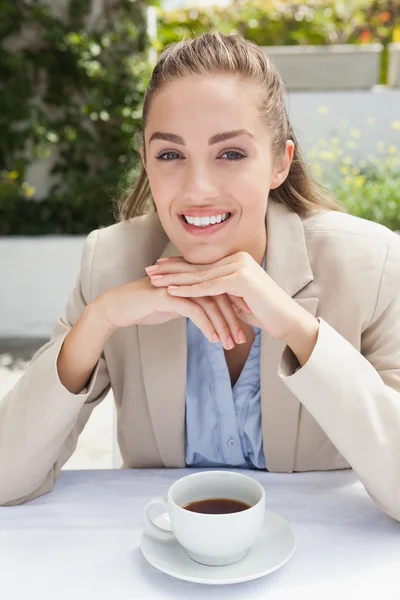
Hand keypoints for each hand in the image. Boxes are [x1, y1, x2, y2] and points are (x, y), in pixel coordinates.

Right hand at [93, 277, 245, 348]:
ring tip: (228, 344)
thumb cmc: (146, 306)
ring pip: (209, 304)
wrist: (118, 307)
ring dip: (222, 326)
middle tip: (241, 339)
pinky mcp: (167, 296)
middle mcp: (188, 279)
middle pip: (220, 296)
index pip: (222, 291)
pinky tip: (212, 339)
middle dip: (233, 320)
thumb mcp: (174, 306)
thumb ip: (192, 306)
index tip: (244, 328)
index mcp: (192, 280)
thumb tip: (209, 315)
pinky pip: (193, 310)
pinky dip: (206, 325)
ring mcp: (178, 286)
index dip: (235, 309)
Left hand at [146, 252, 317, 342]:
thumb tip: (201, 292)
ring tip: (153, 280)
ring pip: (200, 275)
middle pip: (197, 266)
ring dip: (174, 279)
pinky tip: (171, 291)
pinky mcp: (240, 280)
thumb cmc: (263, 312)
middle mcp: (237, 258)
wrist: (286, 319)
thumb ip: (220, 291)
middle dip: (170, 269)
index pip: (201, 263)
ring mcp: (239, 267)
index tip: (158, 267)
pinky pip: (209, 287)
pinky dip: (188, 290)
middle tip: (149, 270)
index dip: (178, 265)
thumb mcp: (237, 298)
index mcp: (236, 259)